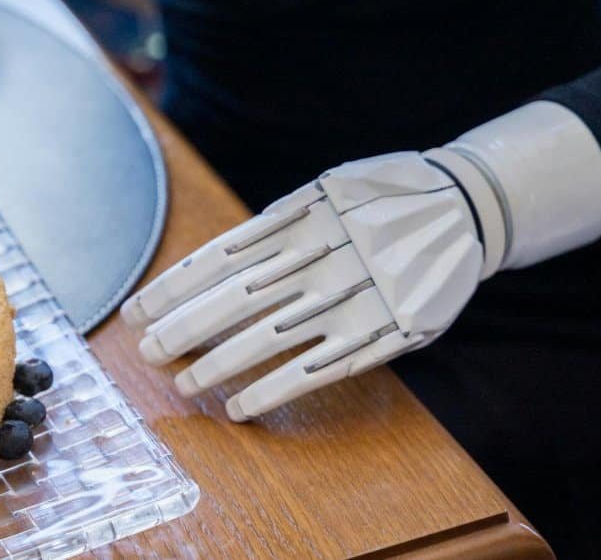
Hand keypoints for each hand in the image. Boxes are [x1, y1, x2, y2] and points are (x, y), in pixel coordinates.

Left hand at [122, 152, 486, 420]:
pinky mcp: (378, 335)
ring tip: (181, 384)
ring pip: (265, 341)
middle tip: (144, 353)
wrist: (465, 206)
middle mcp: (316, 260)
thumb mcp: (325, 192)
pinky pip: (314, 371)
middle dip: (181, 330)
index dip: (172, 289)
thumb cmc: (380, 199)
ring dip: (216, 366)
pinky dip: (271, 392)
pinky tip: (237, 407)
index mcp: (297, 221)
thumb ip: (274, 228)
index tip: (136, 311)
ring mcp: (347, 300)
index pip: (216, 261)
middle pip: (230, 302)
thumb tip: (209, 265)